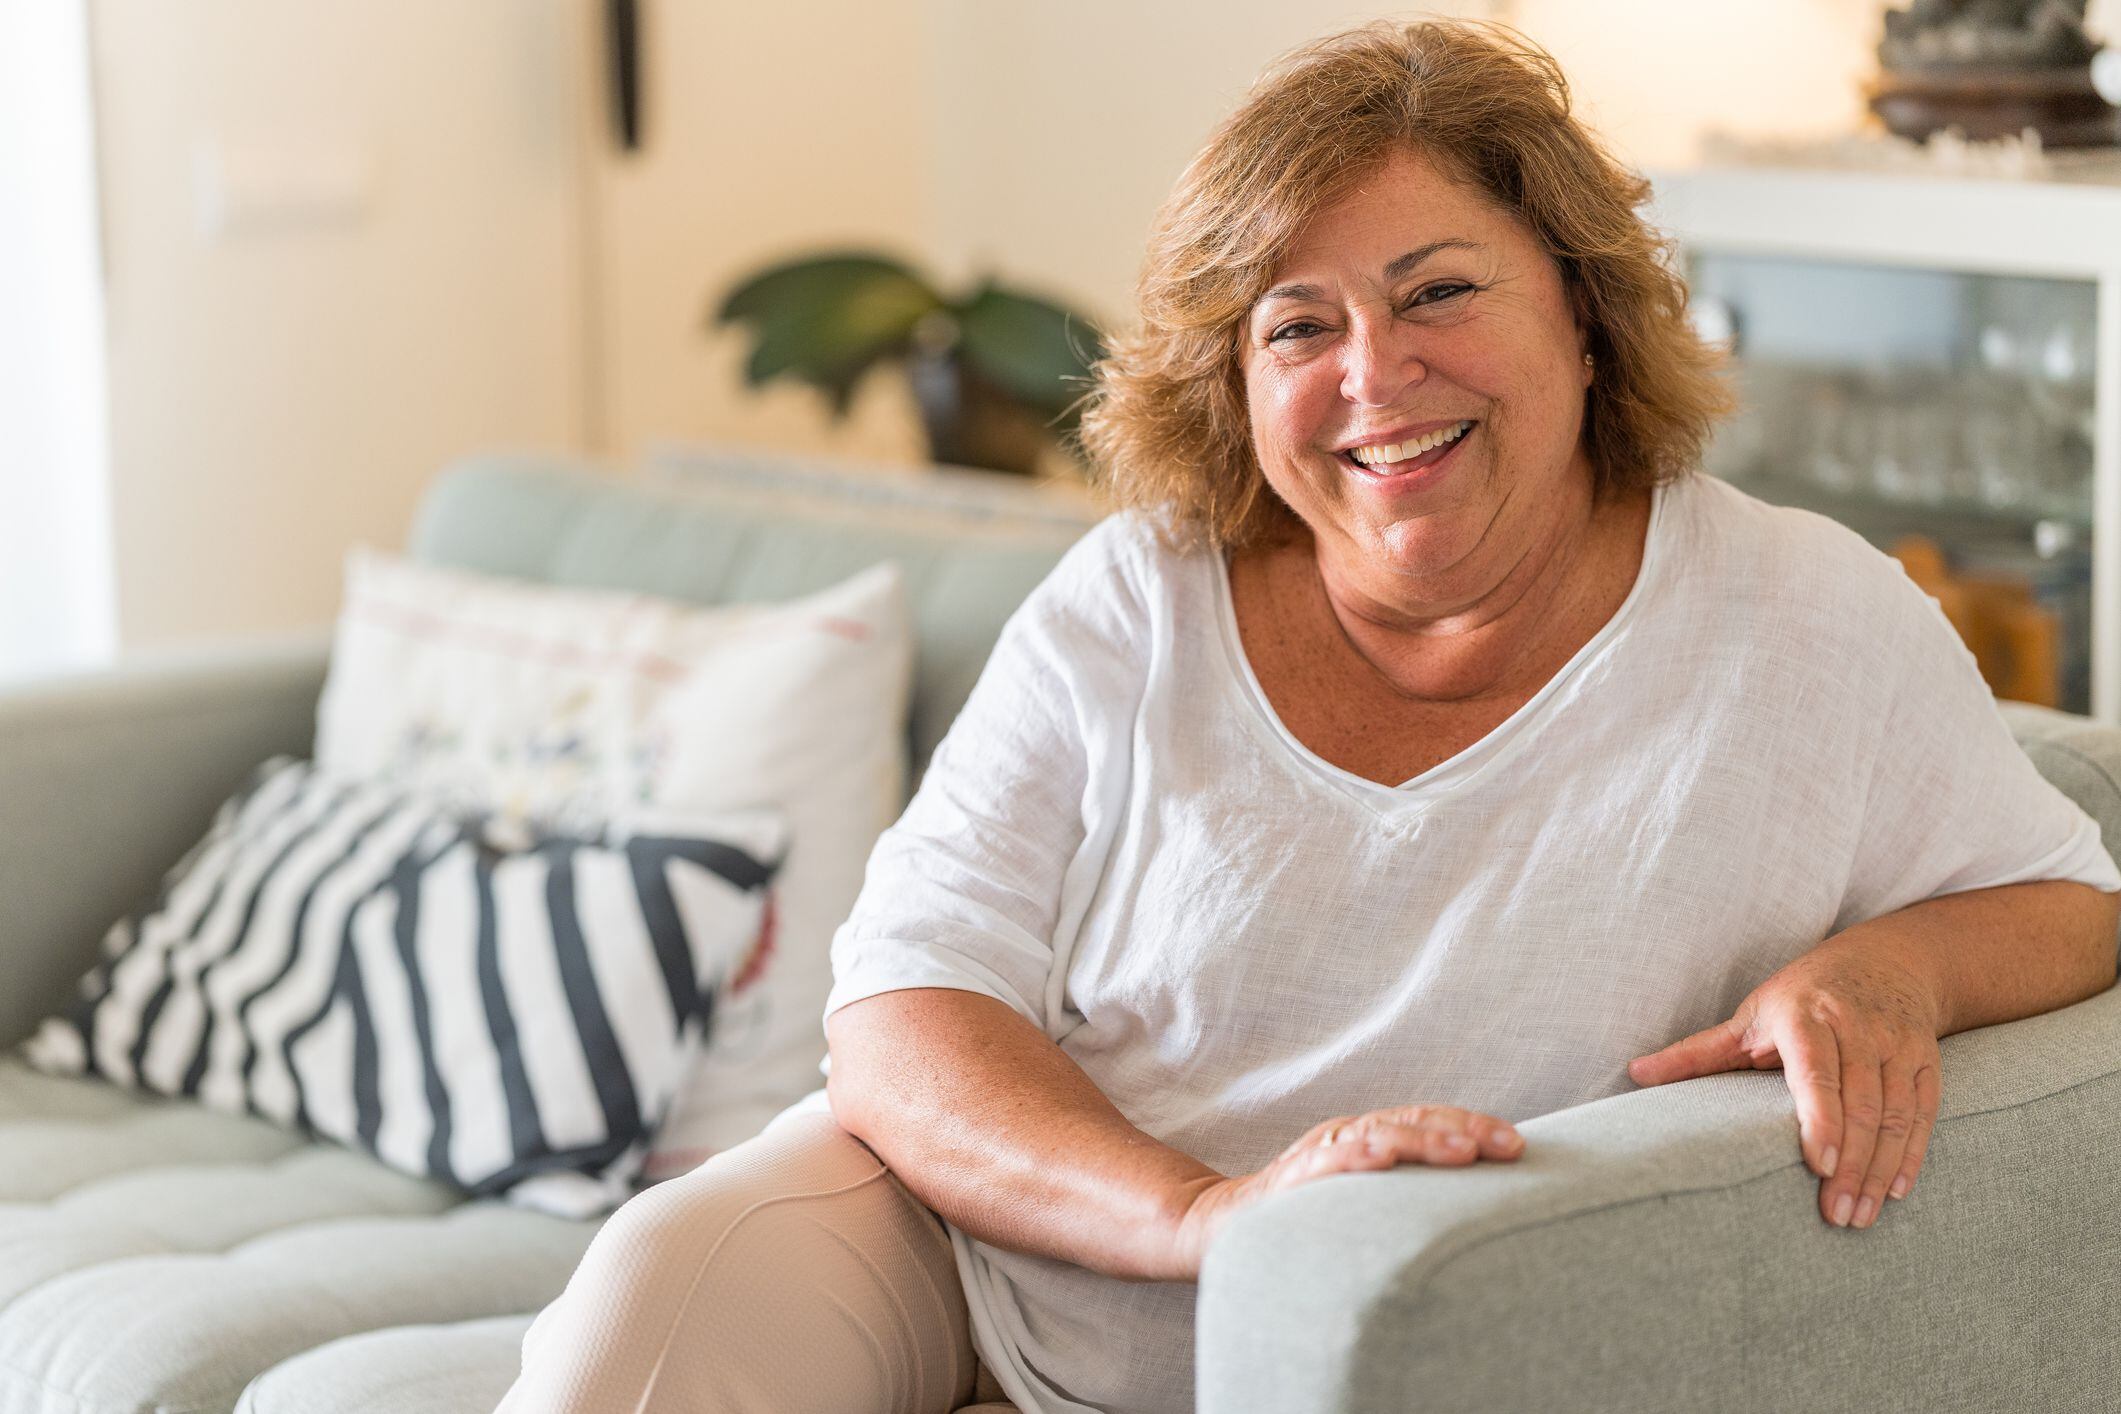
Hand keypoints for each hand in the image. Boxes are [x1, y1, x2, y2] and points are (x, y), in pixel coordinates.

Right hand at [1161, 1104, 1523, 1279]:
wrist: (1220, 1227)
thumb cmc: (1302, 1216)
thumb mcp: (1359, 1198)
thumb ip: (1401, 1191)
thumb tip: (1470, 1205)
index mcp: (1367, 1139)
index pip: (1426, 1121)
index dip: (1470, 1125)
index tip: (1517, 1144)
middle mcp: (1346, 1138)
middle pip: (1410, 1122)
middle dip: (1462, 1130)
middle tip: (1510, 1145)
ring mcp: (1317, 1156)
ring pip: (1375, 1136)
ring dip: (1422, 1140)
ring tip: (1463, 1149)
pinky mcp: (1289, 1181)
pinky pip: (1323, 1164)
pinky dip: (1353, 1156)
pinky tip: (1381, 1156)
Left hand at [1626, 940, 1943, 1231]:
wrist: (1884, 961)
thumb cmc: (1801, 996)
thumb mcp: (1749, 1016)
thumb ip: (1697, 1052)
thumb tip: (1634, 1074)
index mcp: (1805, 1015)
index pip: (1817, 1071)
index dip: (1822, 1119)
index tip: (1818, 1166)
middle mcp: (1857, 1025)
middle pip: (1861, 1102)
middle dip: (1851, 1165)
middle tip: (1837, 1216)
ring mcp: (1897, 1041)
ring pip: (1897, 1113)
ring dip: (1881, 1169)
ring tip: (1861, 1215)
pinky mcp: (1927, 1058)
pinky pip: (1925, 1112)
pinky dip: (1913, 1153)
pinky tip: (1896, 1190)